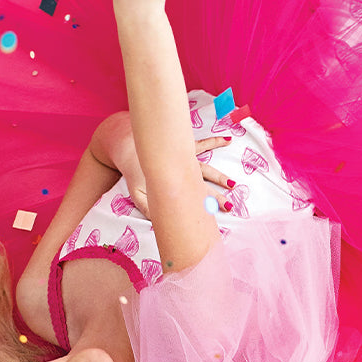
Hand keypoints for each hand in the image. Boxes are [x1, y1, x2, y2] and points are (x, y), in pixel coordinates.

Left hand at [97, 113, 235, 214]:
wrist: (127, 145)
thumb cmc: (133, 172)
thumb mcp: (137, 193)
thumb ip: (148, 207)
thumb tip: (160, 221)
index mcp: (174, 180)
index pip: (195, 194)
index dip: (209, 203)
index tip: (221, 211)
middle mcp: (183, 168)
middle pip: (205, 182)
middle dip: (218, 194)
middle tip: (230, 205)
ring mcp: (184, 156)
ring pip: (207, 166)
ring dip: (220, 175)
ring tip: (233, 183)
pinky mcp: (184, 147)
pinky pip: (202, 144)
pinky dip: (215, 142)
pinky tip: (228, 140)